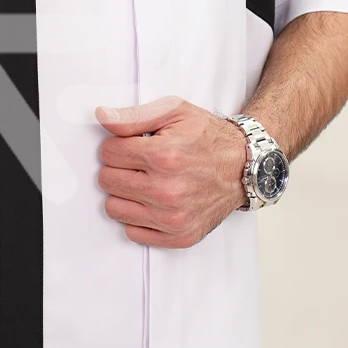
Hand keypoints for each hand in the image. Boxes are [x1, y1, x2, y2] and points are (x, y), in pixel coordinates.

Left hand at [95, 95, 248, 247]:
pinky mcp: (179, 236)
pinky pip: (133, 232)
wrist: (244, 165)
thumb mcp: (174, 111)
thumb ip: (134, 116)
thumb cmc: (208, 137)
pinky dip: (138, 217)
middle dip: (118, 168)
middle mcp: (167, 190)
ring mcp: (173, 217)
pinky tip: (152, 201)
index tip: (132, 145)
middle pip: (107, 180)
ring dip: (124, 194)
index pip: (107, 153)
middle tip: (138, 163)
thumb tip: (102, 116)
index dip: (117, 145)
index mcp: (163, 156)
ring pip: (114, 208)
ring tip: (144, 181)